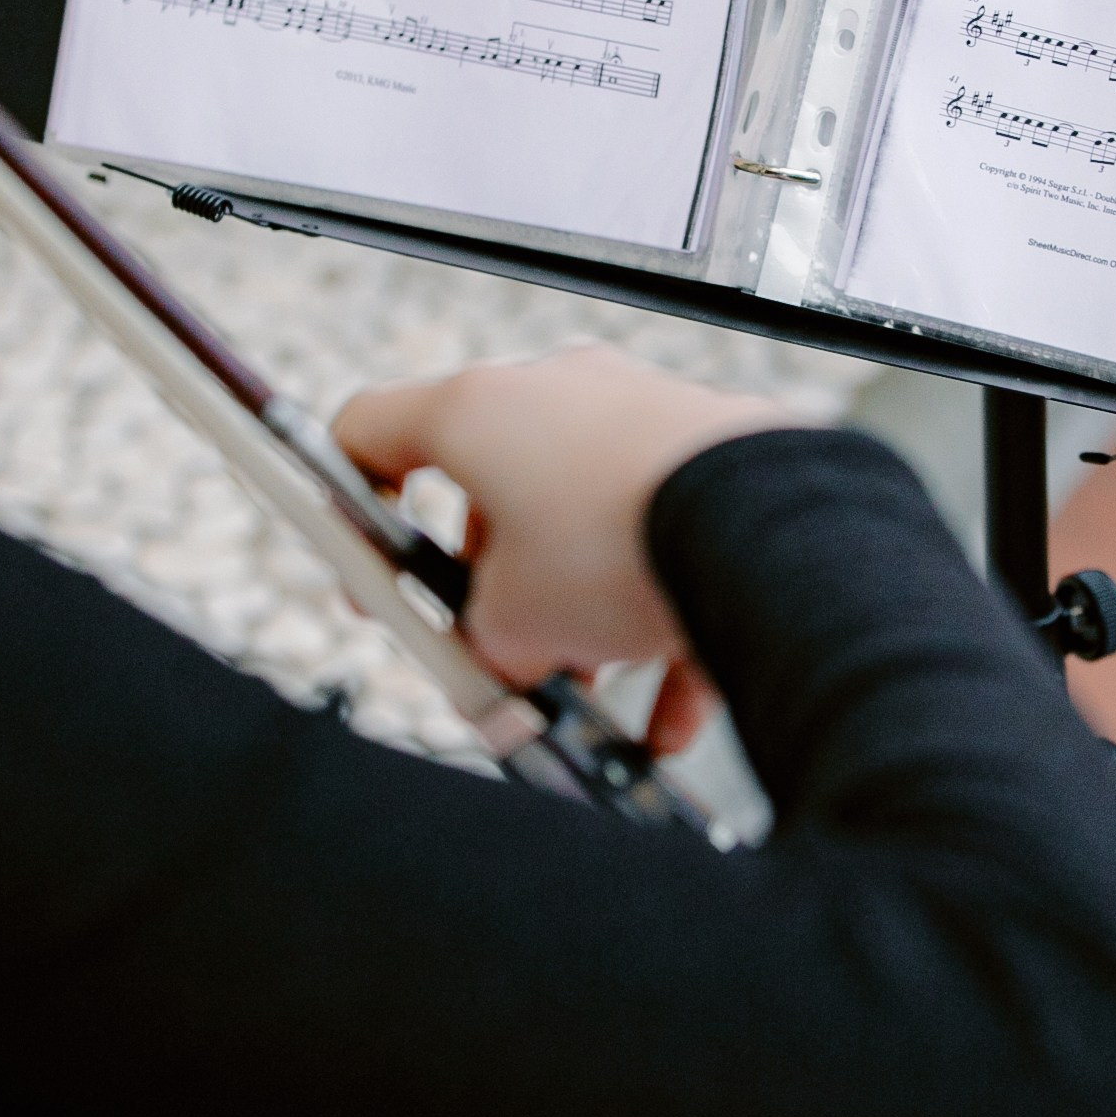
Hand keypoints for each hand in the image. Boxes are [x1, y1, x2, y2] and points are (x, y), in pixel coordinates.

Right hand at [334, 348, 786, 748]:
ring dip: (579, 609)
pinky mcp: (715, 457)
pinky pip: (671, 547)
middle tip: (494, 650)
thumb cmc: (616, 546)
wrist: (764, 531)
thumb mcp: (509, 622)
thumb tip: (509, 652)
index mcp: (480, 411)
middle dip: (494, 584)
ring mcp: (643, 419)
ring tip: (587, 690)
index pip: (373, 429)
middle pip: (495, 490)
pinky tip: (663, 722)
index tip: (365, 565)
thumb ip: (483, 637)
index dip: (350, 502)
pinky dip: (661, 626)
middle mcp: (561, 394)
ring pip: (586, 522)